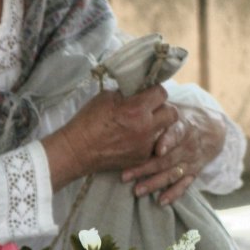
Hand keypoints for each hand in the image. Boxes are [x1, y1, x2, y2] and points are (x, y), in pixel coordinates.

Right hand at [42, 85, 177, 190]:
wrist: (77, 150)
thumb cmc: (87, 122)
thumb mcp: (105, 97)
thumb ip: (126, 94)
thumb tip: (137, 91)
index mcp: (136, 108)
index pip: (162, 93)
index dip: (155, 92)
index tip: (148, 94)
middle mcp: (146, 127)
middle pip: (172, 113)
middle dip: (163, 109)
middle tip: (151, 110)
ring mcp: (145, 145)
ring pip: (164, 131)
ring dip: (156, 126)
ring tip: (141, 126)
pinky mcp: (141, 158)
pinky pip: (152, 145)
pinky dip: (146, 141)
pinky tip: (133, 139)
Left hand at [121, 104, 227, 204]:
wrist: (211, 127)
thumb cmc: (181, 117)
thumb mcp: (173, 109)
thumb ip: (156, 109)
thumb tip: (130, 100)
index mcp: (183, 126)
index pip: (176, 133)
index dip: (167, 141)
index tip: (158, 149)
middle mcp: (188, 145)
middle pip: (167, 159)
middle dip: (145, 168)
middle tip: (126, 175)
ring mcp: (191, 160)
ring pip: (172, 174)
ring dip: (154, 183)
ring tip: (137, 190)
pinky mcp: (193, 172)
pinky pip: (184, 185)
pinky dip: (174, 194)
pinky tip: (161, 201)